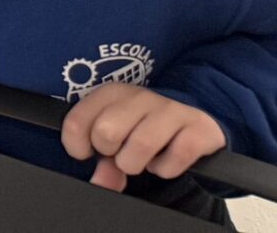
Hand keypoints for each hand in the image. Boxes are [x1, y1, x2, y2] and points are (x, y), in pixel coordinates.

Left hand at [62, 87, 225, 191]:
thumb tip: (100, 183)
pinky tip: (167, 161)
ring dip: (139, 163)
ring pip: (141, 144)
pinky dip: (168, 169)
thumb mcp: (118, 142)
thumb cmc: (144, 132)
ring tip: (145, 160)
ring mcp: (170, 108)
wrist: (194, 127)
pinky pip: (177, 156)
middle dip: (111, 154)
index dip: (78, 147)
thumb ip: (103, 164)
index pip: (76, 122)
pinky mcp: (199, 126)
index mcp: (111, 93)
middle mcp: (139, 96)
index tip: (92, 153)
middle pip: (106, 132)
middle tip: (122, 154)